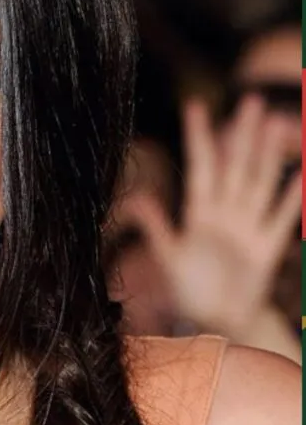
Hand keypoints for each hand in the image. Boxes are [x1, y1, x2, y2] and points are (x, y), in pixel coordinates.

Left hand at [120, 95, 301, 339]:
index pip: (200, 167)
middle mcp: (225, 214)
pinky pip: (281, 218)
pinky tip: (302, 172)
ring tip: (274, 122)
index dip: (198, 137)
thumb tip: (135, 198)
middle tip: (250, 100)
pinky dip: (293, 197)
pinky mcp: (266, 248)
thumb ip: (157, 227)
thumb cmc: (191, 291)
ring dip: (266, 155)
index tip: (194, 106)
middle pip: (235, 167)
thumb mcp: (170, 258)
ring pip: (259, 183)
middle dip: (241, 135)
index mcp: (198, 214)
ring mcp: (248, 228)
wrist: (217, 323)